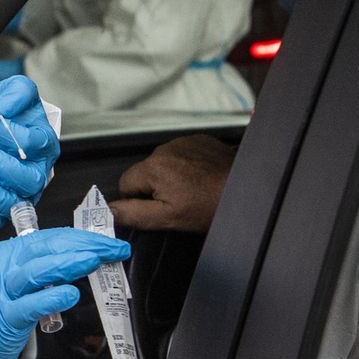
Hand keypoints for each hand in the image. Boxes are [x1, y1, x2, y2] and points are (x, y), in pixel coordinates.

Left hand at [0, 75, 59, 228]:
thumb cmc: (2, 109)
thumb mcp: (12, 89)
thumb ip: (17, 91)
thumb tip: (6, 107)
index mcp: (43, 141)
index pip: (34, 143)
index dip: (9, 131)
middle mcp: (36, 168)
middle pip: (32, 180)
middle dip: (6, 169)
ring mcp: (19, 187)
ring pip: (19, 202)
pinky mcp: (0, 198)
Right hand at [0, 228, 130, 358]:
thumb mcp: (11, 277)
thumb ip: (41, 268)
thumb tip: (80, 259)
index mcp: (10, 254)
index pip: (51, 238)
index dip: (82, 238)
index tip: (107, 243)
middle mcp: (6, 267)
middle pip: (47, 248)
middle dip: (84, 246)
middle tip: (112, 249)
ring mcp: (4, 292)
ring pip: (37, 271)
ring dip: (69, 263)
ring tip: (95, 260)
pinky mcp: (5, 318)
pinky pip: (30, 305)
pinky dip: (51, 298)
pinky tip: (70, 293)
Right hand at [109, 134, 234, 233]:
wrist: (248, 191)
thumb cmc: (211, 206)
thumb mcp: (169, 218)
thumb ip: (134, 213)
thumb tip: (110, 210)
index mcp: (154, 167)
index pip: (125, 183)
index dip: (138, 199)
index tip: (157, 207)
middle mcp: (166, 149)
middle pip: (145, 172)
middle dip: (156, 187)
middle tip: (179, 202)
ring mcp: (184, 142)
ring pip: (163, 163)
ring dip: (172, 176)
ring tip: (193, 190)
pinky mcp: (200, 140)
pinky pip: (182, 154)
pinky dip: (187, 166)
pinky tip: (201, 179)